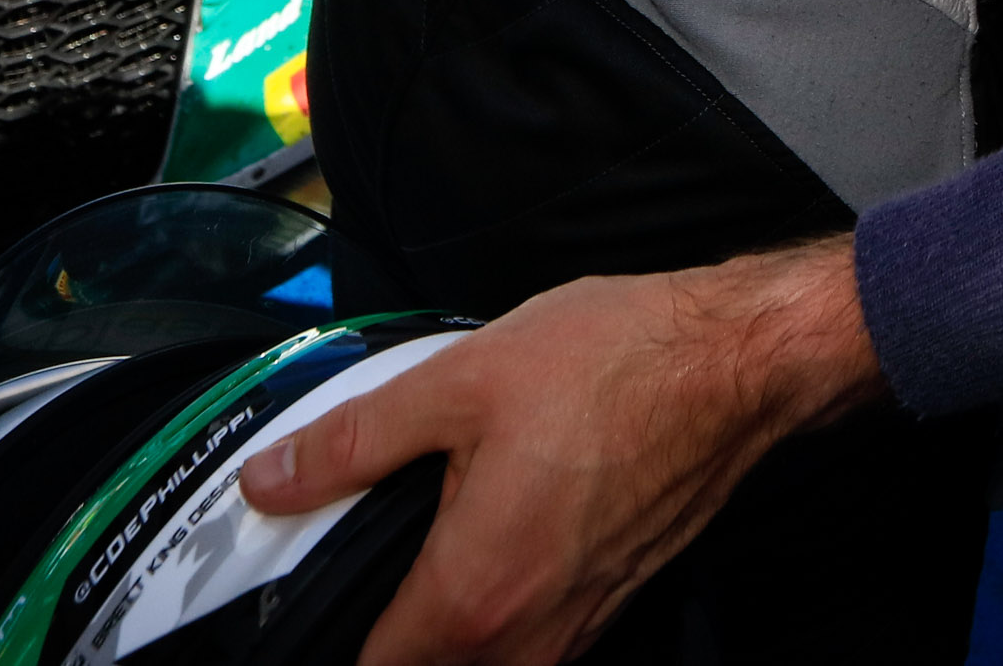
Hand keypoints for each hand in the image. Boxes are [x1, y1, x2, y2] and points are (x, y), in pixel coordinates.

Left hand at [237, 242, 882, 665]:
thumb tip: (270, 480)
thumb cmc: (613, 365)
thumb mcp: (458, 383)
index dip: (323, 636)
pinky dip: (497, 607)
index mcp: (473, 595)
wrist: (733, 365)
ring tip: (420, 543)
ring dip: (446, 624)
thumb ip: (351, 443)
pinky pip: (531, 636)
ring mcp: (577, 625)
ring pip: (484, 661)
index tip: (304, 595)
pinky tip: (489, 531)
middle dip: (387, 631)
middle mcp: (527, 635)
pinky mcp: (611, 601)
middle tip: (357, 556)